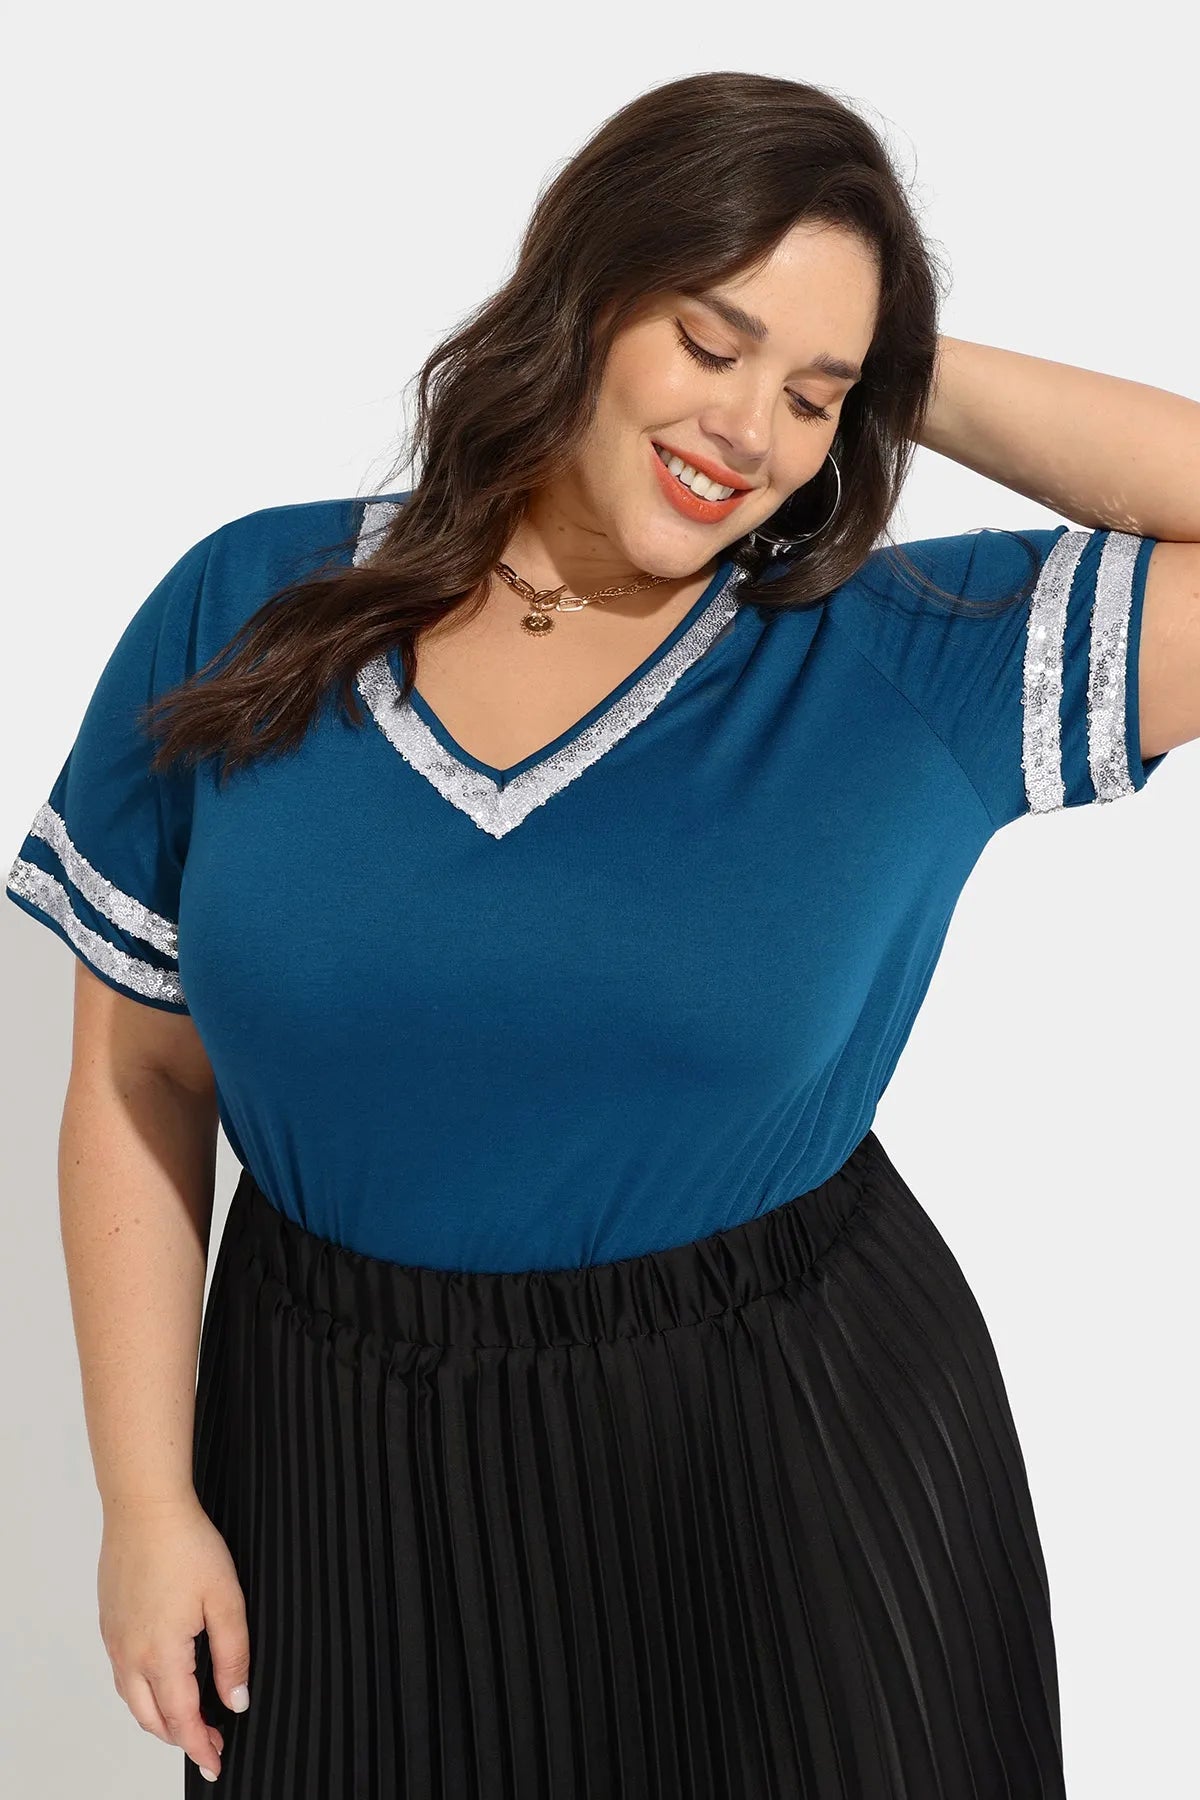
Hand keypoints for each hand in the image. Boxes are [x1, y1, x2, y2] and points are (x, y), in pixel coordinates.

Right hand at [98, 1494, 249, 1783]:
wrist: (144, 1506)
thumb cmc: (187, 1545)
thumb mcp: (226, 1600)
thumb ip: (233, 1655)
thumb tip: (235, 1701)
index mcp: (161, 1655)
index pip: (181, 1719)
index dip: (200, 1745)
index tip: (216, 1761)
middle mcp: (130, 1654)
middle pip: (151, 1718)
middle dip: (180, 1737)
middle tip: (209, 1743)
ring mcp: (115, 1638)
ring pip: (132, 1698)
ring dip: (159, 1717)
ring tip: (188, 1719)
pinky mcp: (109, 1621)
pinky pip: (123, 1673)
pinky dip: (142, 1691)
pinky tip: (162, 1680)